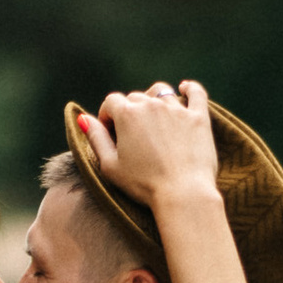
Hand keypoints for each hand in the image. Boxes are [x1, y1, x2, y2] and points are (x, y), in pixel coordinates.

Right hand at [81, 78, 217, 211]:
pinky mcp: (199, 118)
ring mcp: (177, 109)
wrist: (183, 194)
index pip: (111, 102)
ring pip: (161, 93)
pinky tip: (184, 88)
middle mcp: (151, 105)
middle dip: (130, 113)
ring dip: (154, 101)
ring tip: (154, 118)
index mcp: (127, 114)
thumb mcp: (110, 166)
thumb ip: (96, 139)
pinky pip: (196, 93)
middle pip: (135, 98)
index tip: (111, 133)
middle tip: (132, 136)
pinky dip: (189, 89)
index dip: (108, 116)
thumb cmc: (143, 184)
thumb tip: (84, 118)